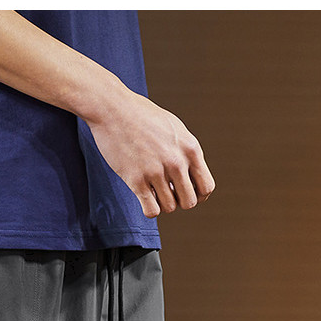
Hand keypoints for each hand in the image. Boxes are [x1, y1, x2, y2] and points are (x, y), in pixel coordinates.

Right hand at [86, 83, 215, 217]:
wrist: (113, 110)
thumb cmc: (143, 117)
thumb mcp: (174, 128)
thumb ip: (186, 151)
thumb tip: (192, 174)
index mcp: (190, 148)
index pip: (206, 187)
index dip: (199, 195)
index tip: (186, 192)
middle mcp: (176, 161)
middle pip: (190, 202)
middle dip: (180, 201)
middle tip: (168, 192)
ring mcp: (156, 172)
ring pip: (169, 208)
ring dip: (162, 203)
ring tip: (153, 190)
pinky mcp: (136, 180)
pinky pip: (151, 211)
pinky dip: (149, 209)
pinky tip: (144, 196)